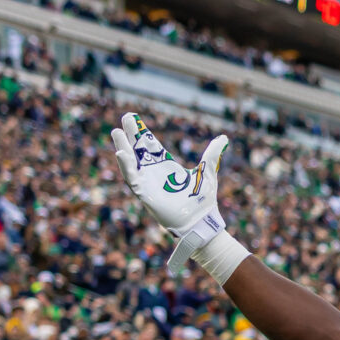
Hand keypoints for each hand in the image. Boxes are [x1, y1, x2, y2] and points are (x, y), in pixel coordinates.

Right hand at [108, 113, 240, 280]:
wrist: (202, 222)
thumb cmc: (204, 200)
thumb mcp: (208, 171)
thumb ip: (212, 153)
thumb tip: (223, 138)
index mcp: (167, 167)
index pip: (152, 146)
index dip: (143, 132)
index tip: (134, 118)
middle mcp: (155, 173)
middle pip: (139, 151)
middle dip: (131, 136)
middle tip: (124, 118)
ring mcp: (149, 183)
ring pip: (132, 163)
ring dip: (123, 148)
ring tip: (116, 132)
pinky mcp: (145, 194)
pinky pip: (132, 179)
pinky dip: (126, 166)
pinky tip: (121, 152)